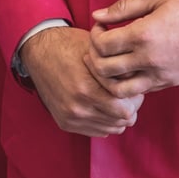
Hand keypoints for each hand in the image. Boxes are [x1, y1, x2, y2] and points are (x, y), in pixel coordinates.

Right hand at [19, 26, 141, 137]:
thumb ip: (118, 70)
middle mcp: (77, 108)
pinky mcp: (65, 122)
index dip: (135, 99)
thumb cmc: (71, 46)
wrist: (38, 52)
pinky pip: (97, 131)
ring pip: (111, 129)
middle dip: (129, 108)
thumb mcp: (97, 51)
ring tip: (113, 99)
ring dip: (117, 116)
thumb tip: (140, 82)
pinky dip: (104, 121)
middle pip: (121, 122)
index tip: (133, 88)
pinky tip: (101, 105)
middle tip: (127, 94)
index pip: (126, 111)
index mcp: (86, 89)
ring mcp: (70, 117)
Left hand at [87, 0, 178, 96]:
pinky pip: (139, 91)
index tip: (100, 27)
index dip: (94, 36)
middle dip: (94, 57)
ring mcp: (159, 75)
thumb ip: (123, 7)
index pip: (102, 45)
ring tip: (110, 62)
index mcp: (143, 34)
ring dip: (107, 78)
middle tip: (99, 45)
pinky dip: (127, 84)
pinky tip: (128, 68)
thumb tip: (97, 15)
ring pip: (119, 89)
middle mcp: (149, 59)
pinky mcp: (169, 82)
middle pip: (104, 70)